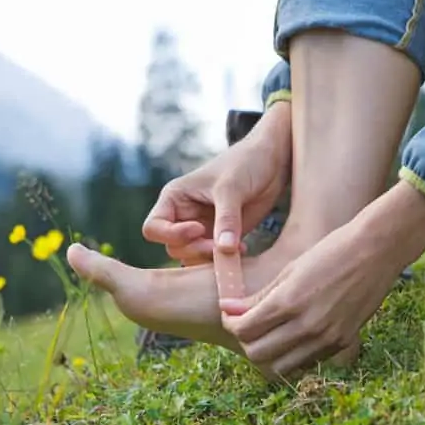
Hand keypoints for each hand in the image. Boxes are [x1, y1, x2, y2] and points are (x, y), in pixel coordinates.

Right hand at [143, 102, 290, 264]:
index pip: (153, 228)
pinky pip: (214, 260)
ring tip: (237, 249)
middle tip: (224, 247)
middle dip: (196, 251)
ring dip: (211, 260)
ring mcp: (202, 229)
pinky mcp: (221, 238)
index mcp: (174, 199)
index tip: (199, 228)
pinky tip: (243, 250)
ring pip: (193, 258)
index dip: (172, 235)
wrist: (271, 162)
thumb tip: (223, 250)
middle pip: (174, 248)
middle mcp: (184, 217)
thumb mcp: (232, 188)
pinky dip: (225, 261)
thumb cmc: (245, 163)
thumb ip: (227, 219)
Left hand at [219, 181, 424, 375]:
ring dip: (269, 355)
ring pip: (281, 367)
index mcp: (289, 301)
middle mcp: (307, 325)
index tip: (233, 316)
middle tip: (249, 327)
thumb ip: (259, 296)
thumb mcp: (290, 270)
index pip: (244, 330)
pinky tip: (294, 336)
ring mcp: (326, 338)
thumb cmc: (330, 251)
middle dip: (247, 342)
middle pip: (257, 354)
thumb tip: (228, 309)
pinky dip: (294, 355)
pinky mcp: (342, 343)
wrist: (376, 251)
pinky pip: (307, 361)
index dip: (232, 324)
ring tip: (270, 335)